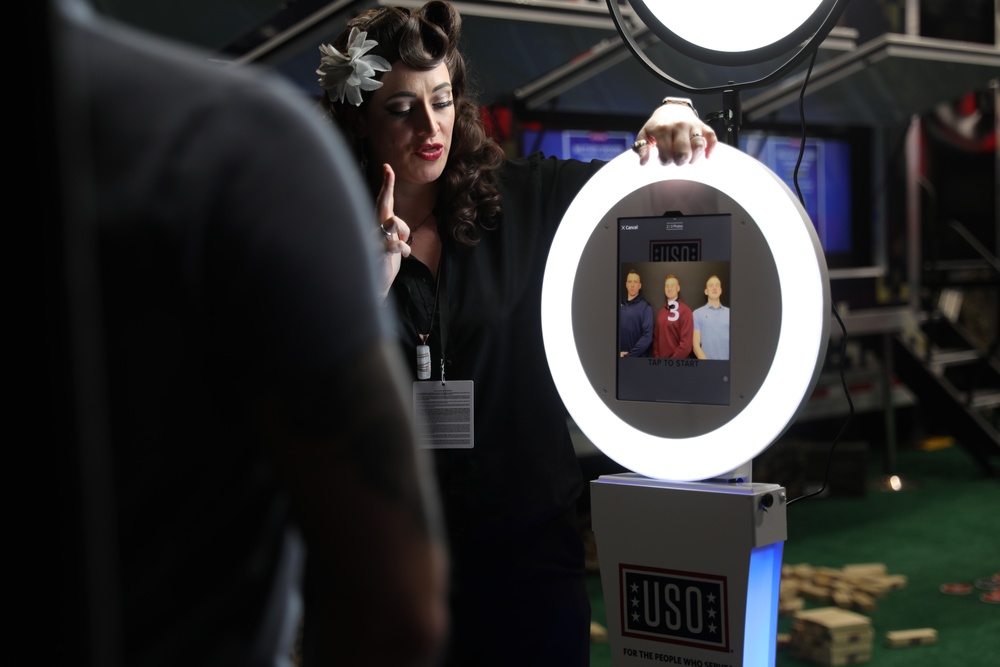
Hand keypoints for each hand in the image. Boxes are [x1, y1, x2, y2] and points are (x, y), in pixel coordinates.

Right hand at [375, 163, 410, 297]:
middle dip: (387, 187)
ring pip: (393, 221)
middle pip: (382, 204)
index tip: (388, 167)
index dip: (386, 184)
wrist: (376, 283)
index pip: (383, 201)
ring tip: (403, 242)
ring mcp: (376, 239)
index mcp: (380, 224)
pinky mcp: (379, 253)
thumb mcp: (391, 241)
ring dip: (403, 229)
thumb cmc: (384, 260)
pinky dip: (404, 248)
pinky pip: (395, 244)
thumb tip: (394, 219)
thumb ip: (392, 229)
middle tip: (389, 171)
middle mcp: (375, 228)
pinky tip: (404, 253)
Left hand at [633, 102, 716, 166]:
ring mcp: (691, 125)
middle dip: (680, 162)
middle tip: (676, 159)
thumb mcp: (645, 134)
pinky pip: (711, 137)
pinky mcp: (702, 125)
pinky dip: (710, 148)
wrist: (672, 108)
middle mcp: (678, 126)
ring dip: (694, 158)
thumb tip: (643, 162)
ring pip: (698, 146)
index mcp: (662, 130)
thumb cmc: (657, 125)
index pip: (666, 156)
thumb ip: (642, 148)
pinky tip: (706, 156)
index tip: (664, 157)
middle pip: (683, 153)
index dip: (665, 161)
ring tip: (689, 159)